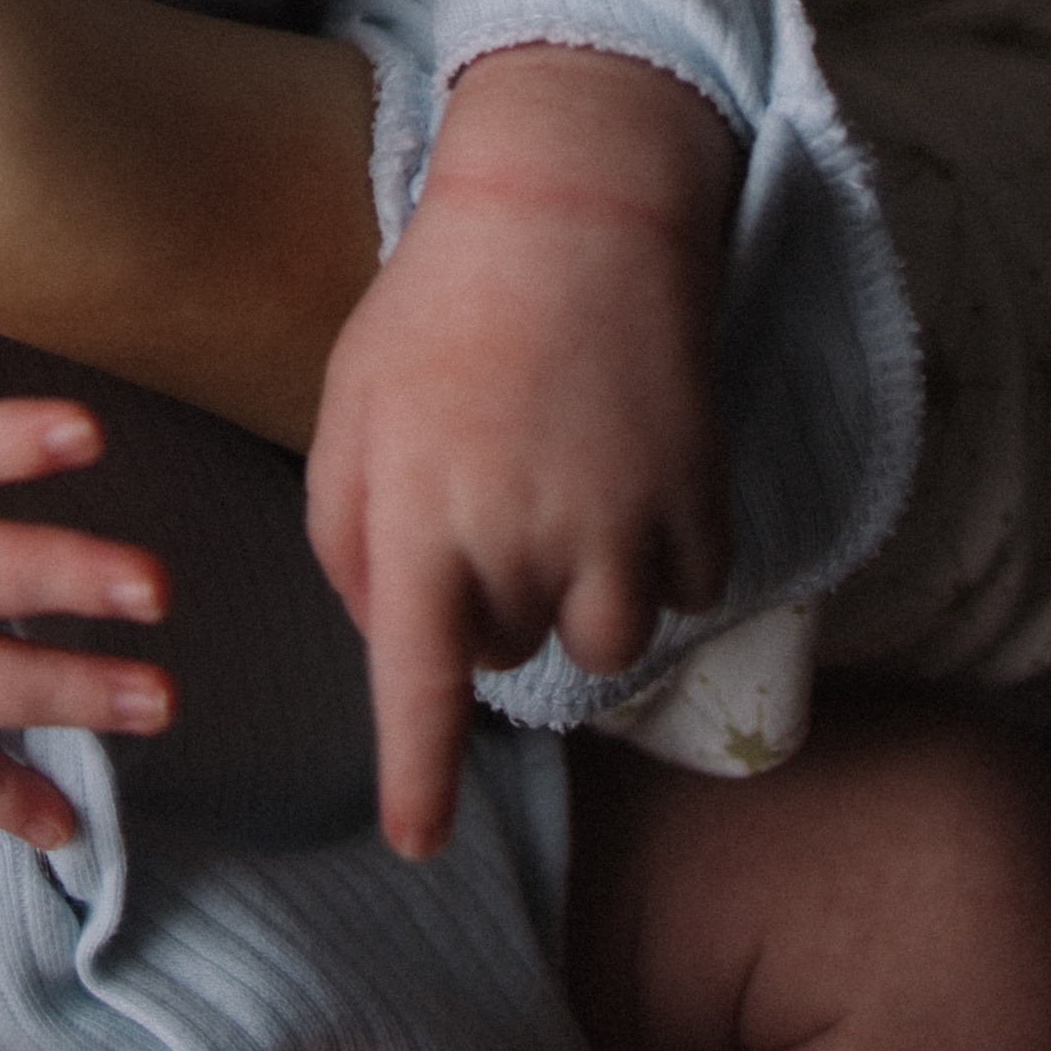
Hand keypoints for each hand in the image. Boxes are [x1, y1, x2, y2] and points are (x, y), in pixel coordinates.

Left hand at [305, 45, 736, 858]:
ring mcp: (623, 532)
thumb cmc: (439, 304)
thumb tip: (393, 632)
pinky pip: (683, 590)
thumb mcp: (351, 406)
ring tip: (562, 476)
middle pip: (504, 651)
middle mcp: (523, 545)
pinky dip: (660, 550)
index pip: (417, 690)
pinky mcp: (702, 507)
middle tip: (484, 475)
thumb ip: (348, 531)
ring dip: (578, 587)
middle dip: (487, 594)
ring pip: (599, 639)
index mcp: (421, 520)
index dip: (418, 779)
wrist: (574, 206)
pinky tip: (630, 459)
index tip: (417, 843)